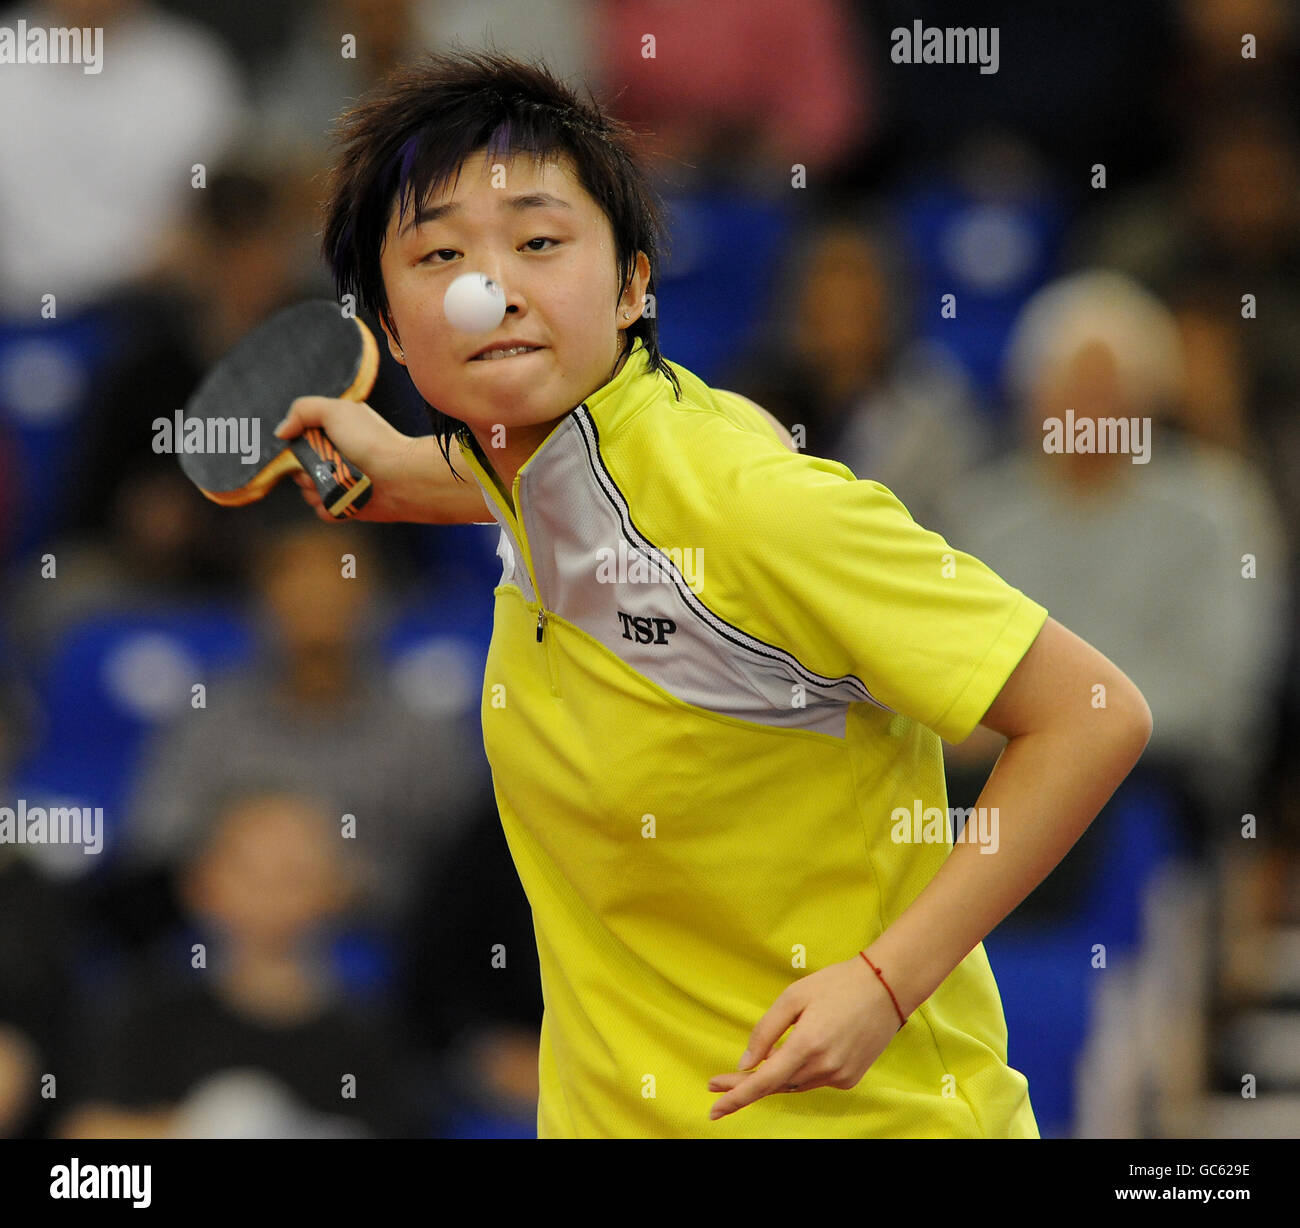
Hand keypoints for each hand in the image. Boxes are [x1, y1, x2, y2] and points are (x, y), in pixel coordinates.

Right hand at [275, 396, 488, 524]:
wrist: (401, 477)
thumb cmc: (372, 440)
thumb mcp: (336, 411)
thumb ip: (303, 410)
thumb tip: (280, 431)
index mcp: (331, 434)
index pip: (296, 442)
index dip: (295, 447)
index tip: (304, 446)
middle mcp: (334, 458)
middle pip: (296, 469)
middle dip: (305, 469)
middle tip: (327, 464)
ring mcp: (340, 483)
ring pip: (307, 492)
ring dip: (318, 489)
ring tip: (341, 481)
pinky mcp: (346, 505)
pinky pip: (323, 510)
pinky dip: (331, 506)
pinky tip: (345, 498)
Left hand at [706, 955, 900, 1120]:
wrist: (886, 988)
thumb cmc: (836, 984)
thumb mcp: (793, 997)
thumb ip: (766, 1031)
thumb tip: (745, 1063)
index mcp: (807, 1044)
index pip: (763, 1081)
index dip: (736, 1096)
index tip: (714, 1107)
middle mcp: (824, 1067)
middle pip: (775, 1085)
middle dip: (746, 1084)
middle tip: (718, 1082)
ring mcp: (840, 1076)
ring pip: (794, 1084)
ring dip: (776, 1075)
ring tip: (769, 1053)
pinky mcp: (850, 1079)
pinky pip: (813, 1081)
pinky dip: (800, 1071)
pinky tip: (805, 1048)